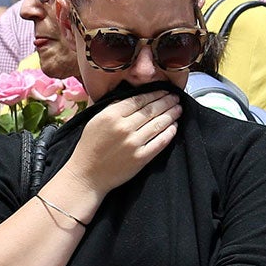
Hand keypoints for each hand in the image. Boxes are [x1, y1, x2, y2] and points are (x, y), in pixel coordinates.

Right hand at [57, 91, 178, 200]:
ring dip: (172, 115)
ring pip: (159, 124)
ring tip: (178, 109)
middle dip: (167, 101)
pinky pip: (161, 141)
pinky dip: (170, 133)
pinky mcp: (141, 157)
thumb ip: (111, 108)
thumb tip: (129, 95)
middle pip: (152, 110)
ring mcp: (133, 143)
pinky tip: (174, 127)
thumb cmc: (88, 147)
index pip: (139, 99)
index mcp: (110, 116)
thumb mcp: (94, 121)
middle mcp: (123, 127)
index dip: (154, 93)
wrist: (86, 175)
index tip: (163, 90)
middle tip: (175, 97)